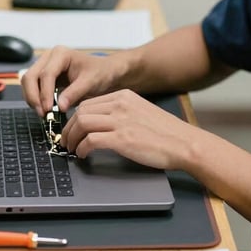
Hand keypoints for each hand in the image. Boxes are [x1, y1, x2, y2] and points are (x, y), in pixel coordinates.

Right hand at [21, 46, 120, 114]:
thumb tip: (59, 107)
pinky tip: (44, 109)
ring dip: (32, 98)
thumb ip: (74, 93)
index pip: (46, 74)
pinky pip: (33, 87)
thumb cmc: (100, 73)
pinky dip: (35, 98)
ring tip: (43, 114)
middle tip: (42, 114)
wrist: (105, 72)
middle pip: (31, 76)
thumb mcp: (90, 83)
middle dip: (33, 96)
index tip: (48, 110)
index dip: (45, 93)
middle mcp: (49, 57)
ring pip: (28, 82)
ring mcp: (44, 65)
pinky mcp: (44, 75)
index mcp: (61, 54)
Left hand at [61, 89, 197, 169]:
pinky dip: (82, 148)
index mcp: (124, 96)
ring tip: (71, 148)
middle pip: (81, 111)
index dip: (75, 117)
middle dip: (69, 127)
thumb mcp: (141, 112)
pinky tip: (83, 155)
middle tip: (66, 140)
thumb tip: (101, 123)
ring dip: (72, 138)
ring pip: (82, 123)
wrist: (184, 143)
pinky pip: (91, 140)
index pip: (89, 102)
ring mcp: (121, 121)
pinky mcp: (122, 139)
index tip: (72, 128)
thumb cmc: (166, 133)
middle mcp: (120, 105)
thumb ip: (122, 112)